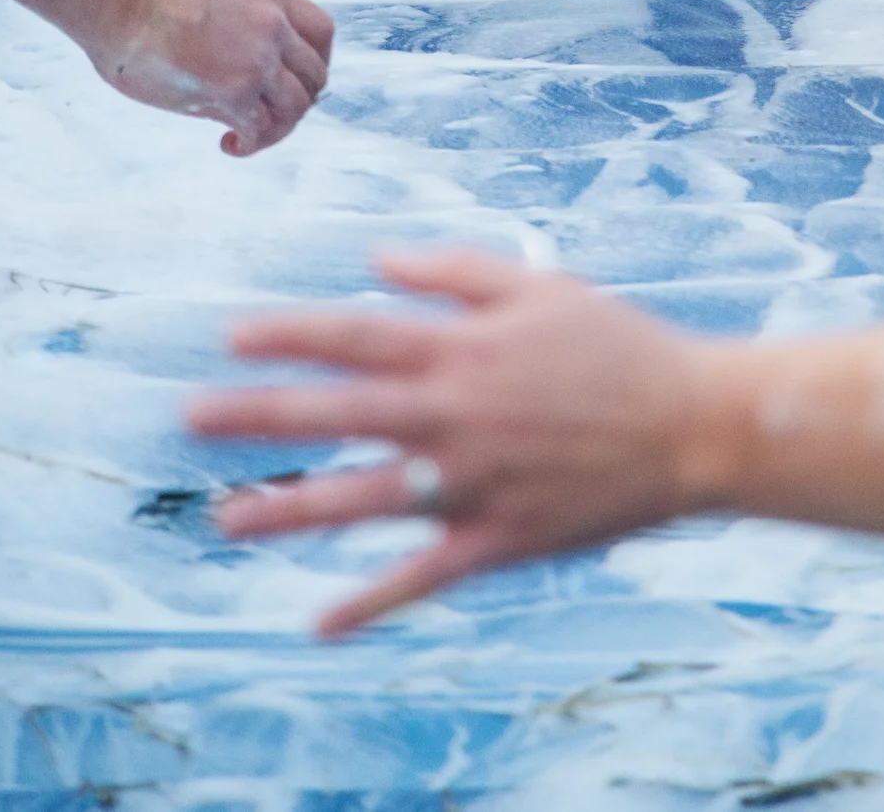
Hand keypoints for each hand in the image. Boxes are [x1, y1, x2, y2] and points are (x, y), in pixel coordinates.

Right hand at [95, 0, 334, 155]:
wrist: (118, 3)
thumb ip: (236, 20)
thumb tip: (237, 62)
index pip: (321, 31)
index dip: (314, 61)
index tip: (292, 78)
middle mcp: (273, 24)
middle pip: (315, 75)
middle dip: (296, 100)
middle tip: (266, 113)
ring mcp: (257, 59)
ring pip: (297, 106)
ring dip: (276, 127)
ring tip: (246, 134)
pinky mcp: (233, 92)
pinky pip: (261, 130)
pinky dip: (250, 144)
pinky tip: (229, 144)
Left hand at [197, 248, 732, 629]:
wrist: (692, 424)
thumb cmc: (616, 343)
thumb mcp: (537, 284)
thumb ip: (452, 271)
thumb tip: (376, 262)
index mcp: (460, 348)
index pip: (353, 338)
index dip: (288, 336)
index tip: (230, 336)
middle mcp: (452, 415)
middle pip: (335, 415)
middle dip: (258, 415)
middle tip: (191, 416)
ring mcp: (470, 483)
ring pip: (360, 501)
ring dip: (288, 508)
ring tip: (225, 518)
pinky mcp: (496, 539)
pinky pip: (420, 576)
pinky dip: (369, 601)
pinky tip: (319, 621)